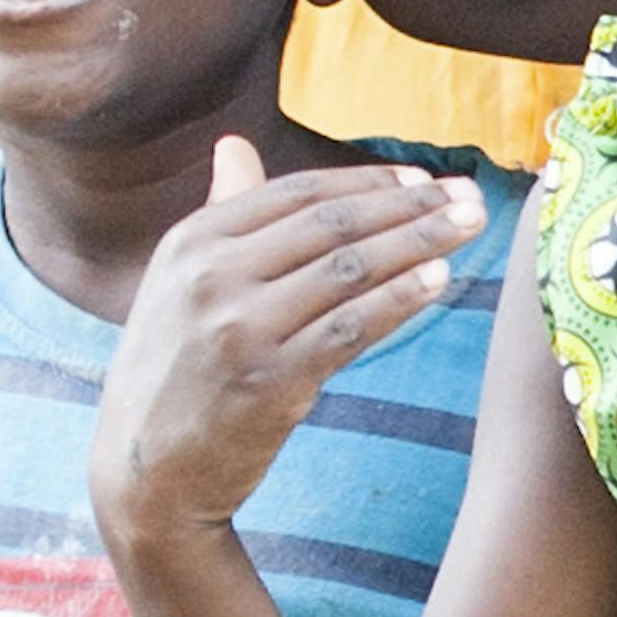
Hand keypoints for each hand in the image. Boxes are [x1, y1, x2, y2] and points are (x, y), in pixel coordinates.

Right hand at [89, 137, 487, 546]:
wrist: (146, 471)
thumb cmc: (175, 368)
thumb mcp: (179, 281)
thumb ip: (221, 214)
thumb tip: (235, 145)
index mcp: (193, 241)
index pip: (300, 193)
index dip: (371, 182)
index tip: (426, 179)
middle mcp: (212, 276)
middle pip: (334, 225)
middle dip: (411, 206)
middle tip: (468, 195)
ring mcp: (240, 329)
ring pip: (350, 270)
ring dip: (421, 243)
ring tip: (470, 227)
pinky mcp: (270, 381)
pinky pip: (351, 328)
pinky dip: (400, 299)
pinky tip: (441, 279)